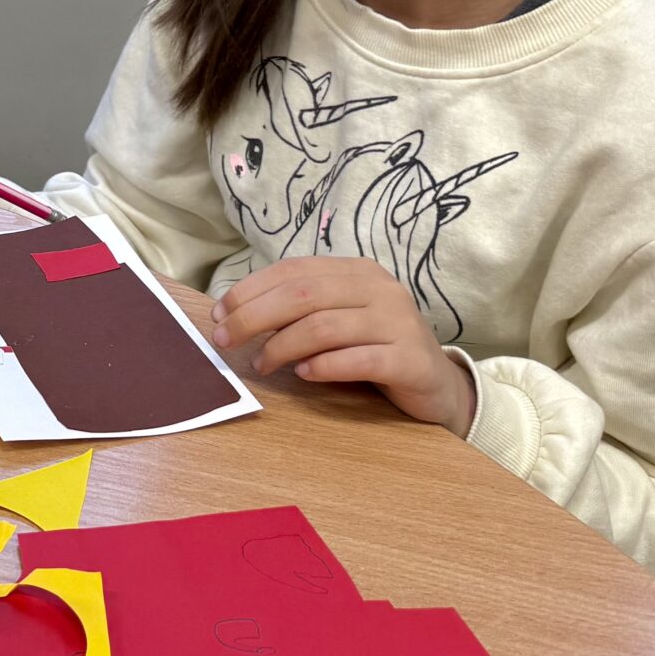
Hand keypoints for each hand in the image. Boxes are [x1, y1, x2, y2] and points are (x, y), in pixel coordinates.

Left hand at [209, 257, 476, 436]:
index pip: (293, 271)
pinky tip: (304, 375)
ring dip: (282, 346)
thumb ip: (300, 311)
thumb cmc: (374, 348)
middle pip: (302, 295)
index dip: (250, 290)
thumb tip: (236, 317)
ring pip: (324, 327)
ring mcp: (398, 322)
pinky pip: (358, 359)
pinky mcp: (410, 359)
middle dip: (253, 317)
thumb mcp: (337, 319)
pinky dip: (324, 366)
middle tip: (224, 340)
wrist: (437, 384)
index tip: (218, 313)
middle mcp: (379, 289)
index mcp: (357, 272)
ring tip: (263, 365)